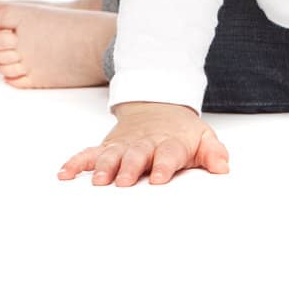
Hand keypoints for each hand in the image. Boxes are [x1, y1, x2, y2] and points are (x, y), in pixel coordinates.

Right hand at [57, 101, 230, 186]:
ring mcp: (124, 145)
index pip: (167, 153)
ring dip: (104, 167)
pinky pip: (89, 153)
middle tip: (123, 182)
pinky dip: (76, 162)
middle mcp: (144, 144)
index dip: (163, 165)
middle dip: (129, 167)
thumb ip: (214, 153)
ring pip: (111, 154)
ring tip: (97, 181)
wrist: (159, 106)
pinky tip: (65, 174)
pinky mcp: (108, 146)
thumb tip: (223, 167)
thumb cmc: (182, 132)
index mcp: (169, 143)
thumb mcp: (204, 138)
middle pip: (136, 155)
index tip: (158, 178)